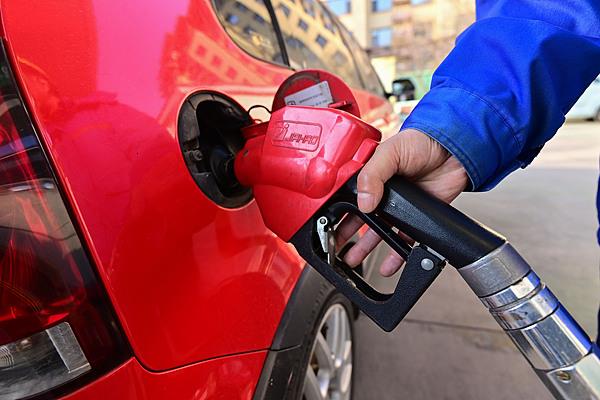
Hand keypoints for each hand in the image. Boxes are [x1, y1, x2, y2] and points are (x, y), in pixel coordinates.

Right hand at [335, 129, 468, 275]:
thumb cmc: (422, 141)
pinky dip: (396, 255)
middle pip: (358, 218)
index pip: (346, 196)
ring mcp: (398, 206)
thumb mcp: (390, 152)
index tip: (326, 225)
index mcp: (369, 174)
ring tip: (353, 260)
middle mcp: (381, 191)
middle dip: (345, 235)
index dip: (336, 211)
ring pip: (378, 232)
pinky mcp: (415, 217)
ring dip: (366, 248)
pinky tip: (388, 264)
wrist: (455, 151)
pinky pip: (403, 240)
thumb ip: (372, 175)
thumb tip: (363, 202)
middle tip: (334, 247)